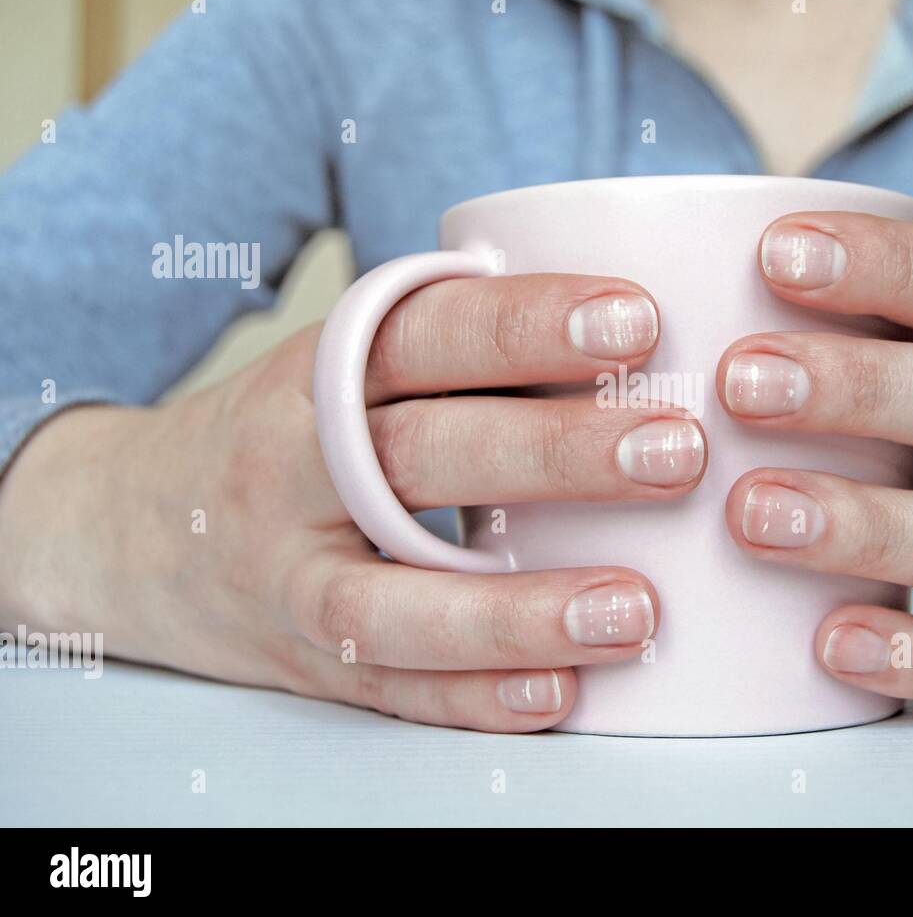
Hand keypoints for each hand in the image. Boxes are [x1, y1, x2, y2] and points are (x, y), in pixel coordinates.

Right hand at [0, 272, 705, 730]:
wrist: (129, 527)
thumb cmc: (288, 436)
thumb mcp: (342, 369)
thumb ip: (453, 355)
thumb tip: (639, 330)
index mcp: (320, 375)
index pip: (425, 335)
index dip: (527, 324)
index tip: (639, 321)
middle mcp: (294, 470)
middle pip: (422, 456)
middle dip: (553, 453)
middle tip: (676, 450)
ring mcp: (289, 577)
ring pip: (394, 603)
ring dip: (518, 610)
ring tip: (634, 609)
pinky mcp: (302, 663)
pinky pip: (389, 691)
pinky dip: (473, 699)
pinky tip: (558, 694)